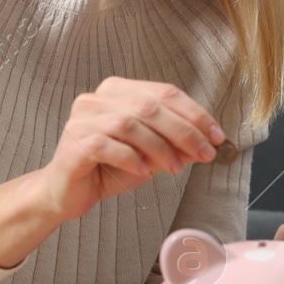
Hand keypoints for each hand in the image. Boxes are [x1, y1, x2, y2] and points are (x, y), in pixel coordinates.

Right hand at [41, 78, 224, 222]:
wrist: (66, 193)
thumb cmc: (109, 169)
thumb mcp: (151, 155)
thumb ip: (175, 145)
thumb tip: (208, 142)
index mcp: (118, 90)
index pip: (164, 93)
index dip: (194, 113)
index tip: (217, 136)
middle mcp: (97, 98)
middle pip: (149, 106)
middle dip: (184, 131)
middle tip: (205, 154)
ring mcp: (82, 119)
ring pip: (130, 124)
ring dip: (160, 147)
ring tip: (175, 168)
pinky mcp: (73, 143)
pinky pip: (107, 145)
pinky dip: (131, 158)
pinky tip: (143, 171)